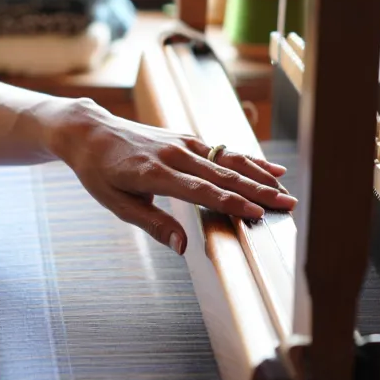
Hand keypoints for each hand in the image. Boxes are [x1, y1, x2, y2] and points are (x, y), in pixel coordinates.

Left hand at [50, 101, 295, 253]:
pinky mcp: (186, 138)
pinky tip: (270, 169)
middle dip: (258, 191)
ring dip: (260, 175)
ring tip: (286, 190)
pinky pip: (222, 150)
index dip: (232, 202)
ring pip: (228, 159)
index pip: (201, 191)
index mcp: (154, 174)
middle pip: (223, 175)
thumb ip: (153, 224)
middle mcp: (173, 154)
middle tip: (289, 205)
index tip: (258, 214)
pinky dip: (248, 160)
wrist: (90, 132)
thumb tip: (183, 248)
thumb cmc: (100, 172)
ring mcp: (182, 143)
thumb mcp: (117, 204)